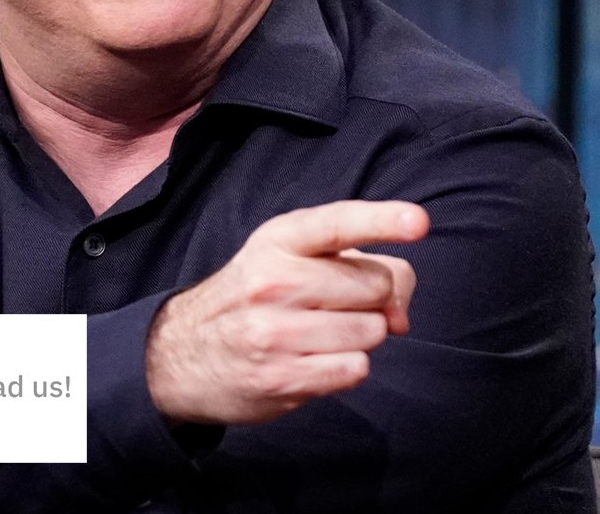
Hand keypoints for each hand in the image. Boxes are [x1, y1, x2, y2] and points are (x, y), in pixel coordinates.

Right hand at [144, 199, 427, 426]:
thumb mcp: (290, 260)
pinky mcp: (282, 377)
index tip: (418, 222)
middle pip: (376, 286)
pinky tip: (315, 360)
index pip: (337, 223)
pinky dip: (347, 367)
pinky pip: (356, 369)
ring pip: (372, 331)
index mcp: (278, 240)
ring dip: (362, 336)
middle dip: (373, 298)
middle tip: (338, 305)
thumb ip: (358, 267)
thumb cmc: (253, 299)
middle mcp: (274, 281)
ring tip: (321, 334)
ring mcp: (275, 332)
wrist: (181, 354)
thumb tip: (401, 316)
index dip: (382, 221)